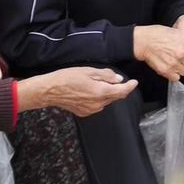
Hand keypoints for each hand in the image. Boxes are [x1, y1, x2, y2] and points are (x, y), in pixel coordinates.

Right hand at [18, 68, 137, 116]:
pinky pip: (97, 105)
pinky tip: (88, 91)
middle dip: (117, 88)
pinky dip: (98, 98)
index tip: (134, 82)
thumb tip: (118, 79)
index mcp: (100, 92)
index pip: (122, 91)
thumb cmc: (67, 78)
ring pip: (106, 101)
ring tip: (95, 83)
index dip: (130, 86)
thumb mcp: (88, 71)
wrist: (49, 91)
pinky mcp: (85, 112)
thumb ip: (106, 75)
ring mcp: (91, 110)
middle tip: (110, 79)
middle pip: (115, 96)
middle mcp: (98, 104)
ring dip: (106, 93)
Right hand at [133, 24, 183, 80]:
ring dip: (182, 69)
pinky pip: (175, 77)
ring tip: (175, 61)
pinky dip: (174, 74)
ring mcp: (174, 63)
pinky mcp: (165, 70)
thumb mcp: (180, 34)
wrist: (144, 40)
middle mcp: (182, 53)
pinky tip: (170, 66)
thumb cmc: (161, 35)